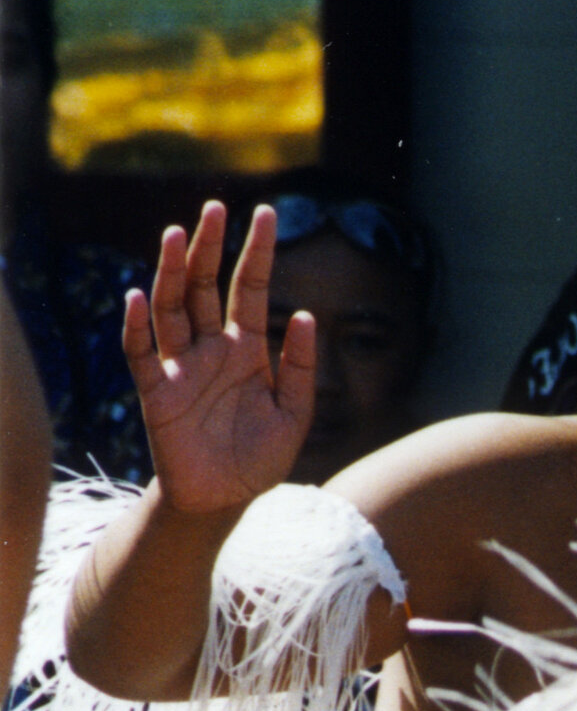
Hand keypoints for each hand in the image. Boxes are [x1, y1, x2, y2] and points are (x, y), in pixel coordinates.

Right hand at [123, 200, 315, 512]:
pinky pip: (142, 353)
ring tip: (178, 235)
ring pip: (172, 308)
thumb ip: (301, 370)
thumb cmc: (259, 459)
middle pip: (206, 287)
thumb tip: (305, 316)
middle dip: (210, 248)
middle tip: (215, 208)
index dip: (257, 252)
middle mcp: (211, 348)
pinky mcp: (156, 392)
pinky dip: (137, 326)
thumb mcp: (294, 415)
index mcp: (247, 349)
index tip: (265, 212)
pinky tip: (138, 297)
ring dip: (174, 272)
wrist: (224, 502)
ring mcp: (181, 366)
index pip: (251, 289)